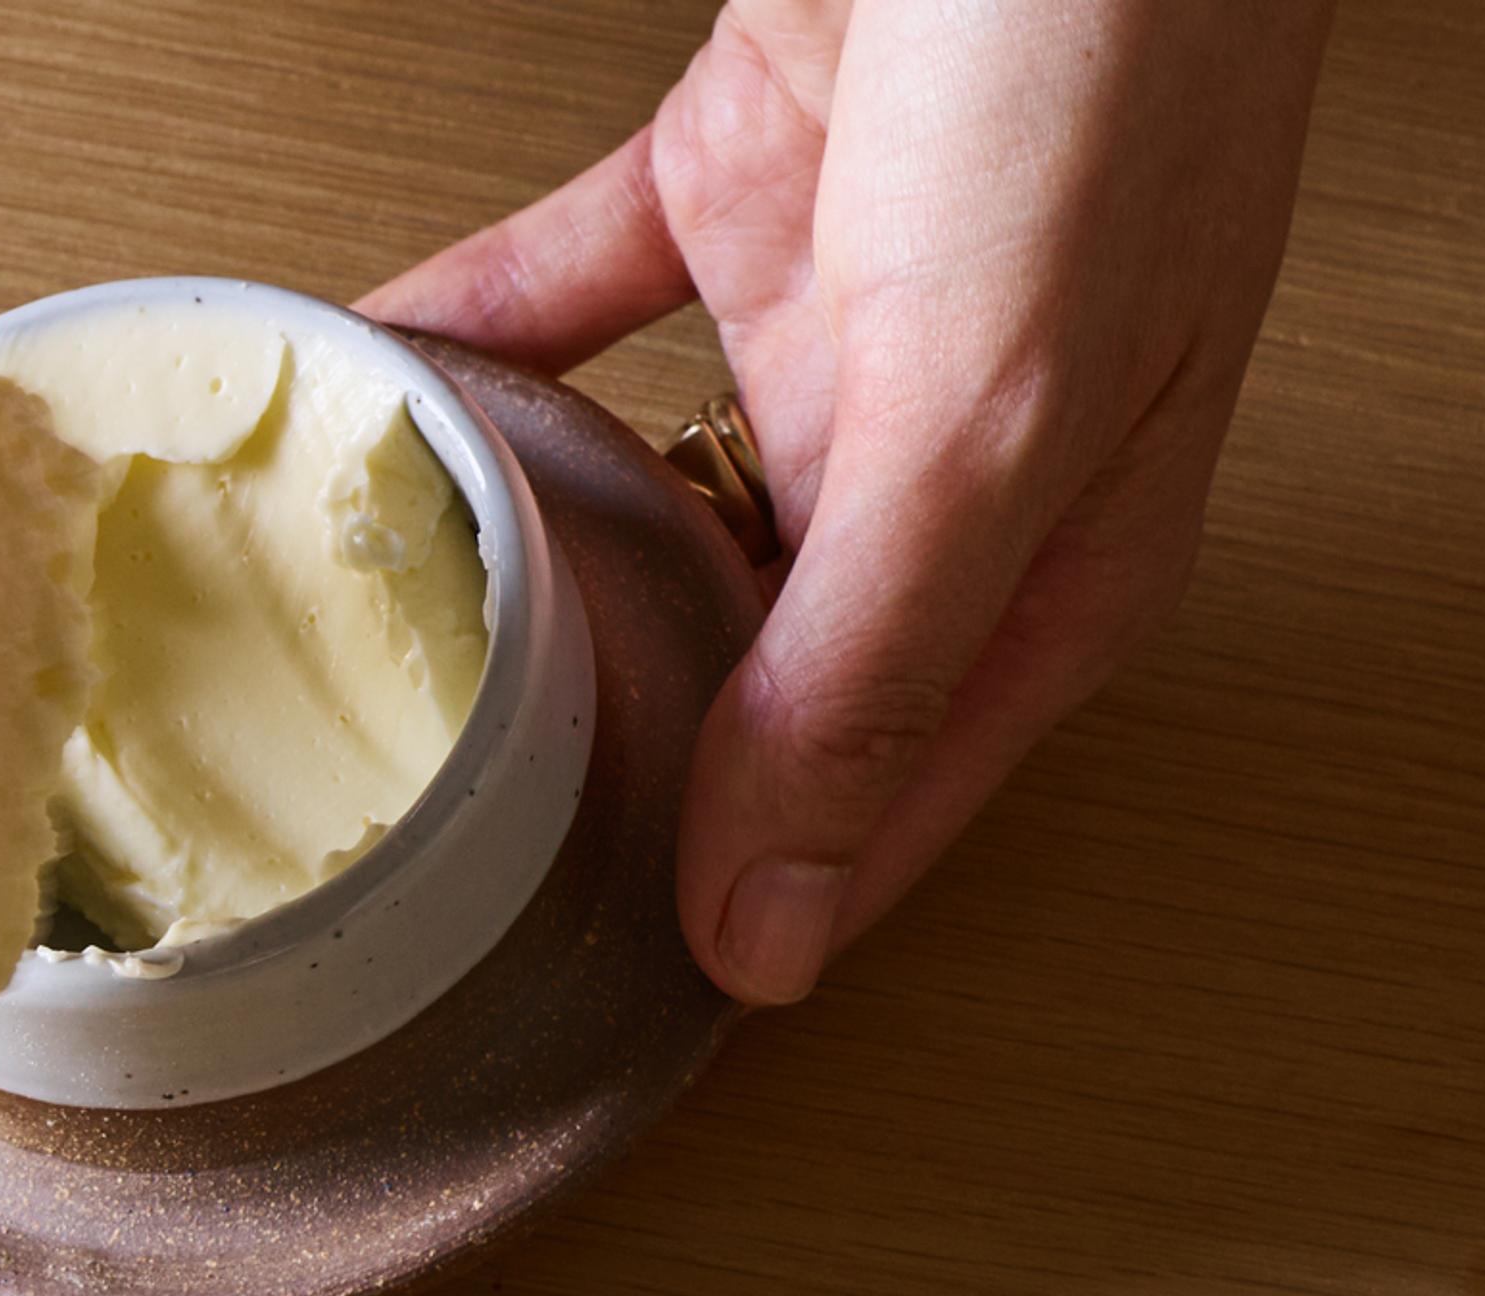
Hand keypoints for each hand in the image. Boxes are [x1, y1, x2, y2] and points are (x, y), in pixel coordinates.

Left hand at [367, 0, 1335, 1003]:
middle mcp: (948, 457)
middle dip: (605, 755)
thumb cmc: (1116, 39)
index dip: (747, 908)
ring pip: (645, 497)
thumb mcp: (993, 414)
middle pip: (747, 674)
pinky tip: (368, 414)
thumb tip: (768, 933)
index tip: (588, 1010)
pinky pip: (572, 298)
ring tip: (373, 662)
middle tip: (437, 856)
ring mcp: (845, 312)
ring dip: (521, 564)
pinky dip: (472, 349)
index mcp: (1060, 553)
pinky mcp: (747, 168)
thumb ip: (865, 676)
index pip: (882, 805)